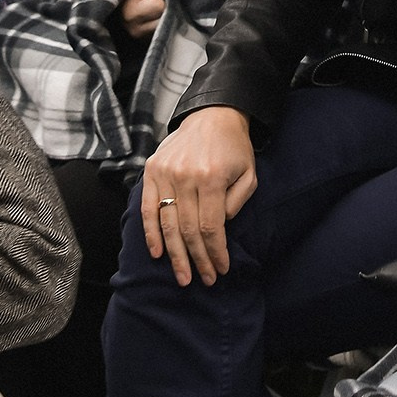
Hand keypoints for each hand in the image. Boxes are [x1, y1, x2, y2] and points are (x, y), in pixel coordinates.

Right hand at [140, 106, 257, 285]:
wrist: (213, 116)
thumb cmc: (234, 148)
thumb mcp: (249, 173)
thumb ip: (237, 203)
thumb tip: (219, 229)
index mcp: (212, 178)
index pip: (210, 227)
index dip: (215, 252)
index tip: (220, 269)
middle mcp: (186, 176)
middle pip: (188, 230)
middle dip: (196, 260)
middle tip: (202, 280)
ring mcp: (166, 173)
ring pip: (167, 224)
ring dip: (174, 255)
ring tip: (182, 276)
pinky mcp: (152, 170)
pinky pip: (147, 208)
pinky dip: (150, 233)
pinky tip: (157, 253)